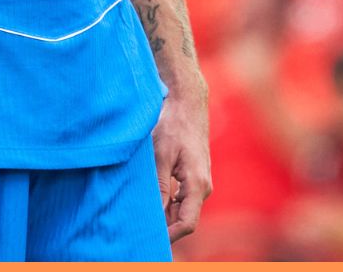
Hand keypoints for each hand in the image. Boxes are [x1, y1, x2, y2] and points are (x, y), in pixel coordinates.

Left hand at [151, 93, 212, 241]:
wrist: (188, 103)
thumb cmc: (174, 125)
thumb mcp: (161, 155)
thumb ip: (160, 187)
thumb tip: (155, 214)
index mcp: (198, 184)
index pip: (187, 224)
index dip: (169, 236)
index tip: (149, 240)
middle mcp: (203, 186)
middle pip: (184, 219)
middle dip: (164, 228)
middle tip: (139, 230)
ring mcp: (200, 182)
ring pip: (183, 210)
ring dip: (164, 215)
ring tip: (141, 217)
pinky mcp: (194, 176)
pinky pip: (183, 199)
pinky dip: (168, 204)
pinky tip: (150, 201)